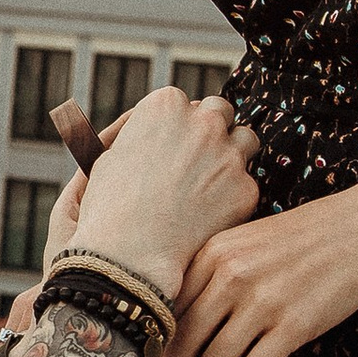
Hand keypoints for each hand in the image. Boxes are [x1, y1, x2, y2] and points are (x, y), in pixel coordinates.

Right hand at [66, 87, 258, 303]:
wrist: (129, 254)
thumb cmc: (110, 208)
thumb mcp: (112, 157)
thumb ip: (145, 136)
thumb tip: (164, 134)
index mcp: (166, 105)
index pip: (185, 102)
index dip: (180, 124)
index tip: (176, 143)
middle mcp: (203, 121)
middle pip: (220, 112)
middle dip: (212, 130)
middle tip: (199, 157)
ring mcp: (228, 154)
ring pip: (245, 140)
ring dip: (232, 155)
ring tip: (211, 182)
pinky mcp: (246, 188)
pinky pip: (247, 184)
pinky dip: (233, 197)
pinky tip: (211, 215)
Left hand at [157, 183, 357, 356]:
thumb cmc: (307, 236)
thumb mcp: (248, 240)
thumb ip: (215, 271)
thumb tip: (185, 319)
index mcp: (214, 253)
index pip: (170, 308)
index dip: (159, 344)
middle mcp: (231, 277)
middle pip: (184, 339)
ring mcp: (262, 303)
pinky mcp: (293, 327)